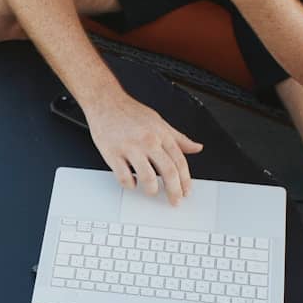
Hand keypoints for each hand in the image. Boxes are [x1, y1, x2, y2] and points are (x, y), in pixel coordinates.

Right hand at [83, 91, 202, 204]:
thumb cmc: (130, 112)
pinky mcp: (113, 153)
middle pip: (168, 172)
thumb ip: (179, 138)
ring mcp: (130, 148)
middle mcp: (148, 141)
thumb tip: (196, 147)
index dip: (185, 180)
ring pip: (147, 177)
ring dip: (152, 190)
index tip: (186, 192)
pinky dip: (130, 185)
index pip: (180, 162)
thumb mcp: (160, 122)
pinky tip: (132, 183)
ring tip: (152, 191)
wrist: (105, 102)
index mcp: (161, 134)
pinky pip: (124, 176)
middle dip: (174, 191)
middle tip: (175, 201)